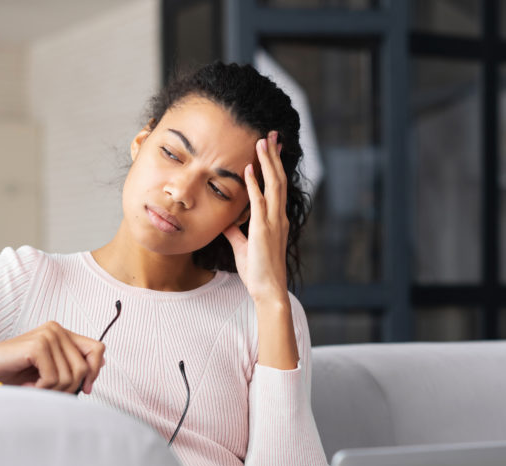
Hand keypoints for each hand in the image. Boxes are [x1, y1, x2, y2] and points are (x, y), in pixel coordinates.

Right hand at [0, 322, 105, 391]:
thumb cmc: (14, 373)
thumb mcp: (50, 370)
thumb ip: (72, 365)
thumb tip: (101, 364)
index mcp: (62, 333)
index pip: (97, 349)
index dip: (94, 371)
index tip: (85, 389)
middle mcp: (56, 329)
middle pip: (84, 368)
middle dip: (69, 388)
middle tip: (48, 391)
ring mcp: (47, 335)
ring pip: (70, 376)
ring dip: (53, 390)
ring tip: (34, 388)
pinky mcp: (38, 345)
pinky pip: (53, 378)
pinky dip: (41, 389)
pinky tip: (28, 386)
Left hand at [224, 130, 288, 303]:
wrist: (268, 291)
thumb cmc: (258, 272)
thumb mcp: (243, 248)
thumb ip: (236, 232)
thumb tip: (227, 222)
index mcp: (276, 220)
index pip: (277, 186)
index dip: (275, 166)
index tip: (272, 148)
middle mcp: (278, 217)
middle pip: (278, 179)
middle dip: (274, 155)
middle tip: (271, 134)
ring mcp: (273, 222)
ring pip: (273, 185)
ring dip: (267, 162)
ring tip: (262, 142)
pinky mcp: (264, 230)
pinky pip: (259, 202)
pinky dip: (254, 184)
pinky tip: (248, 169)